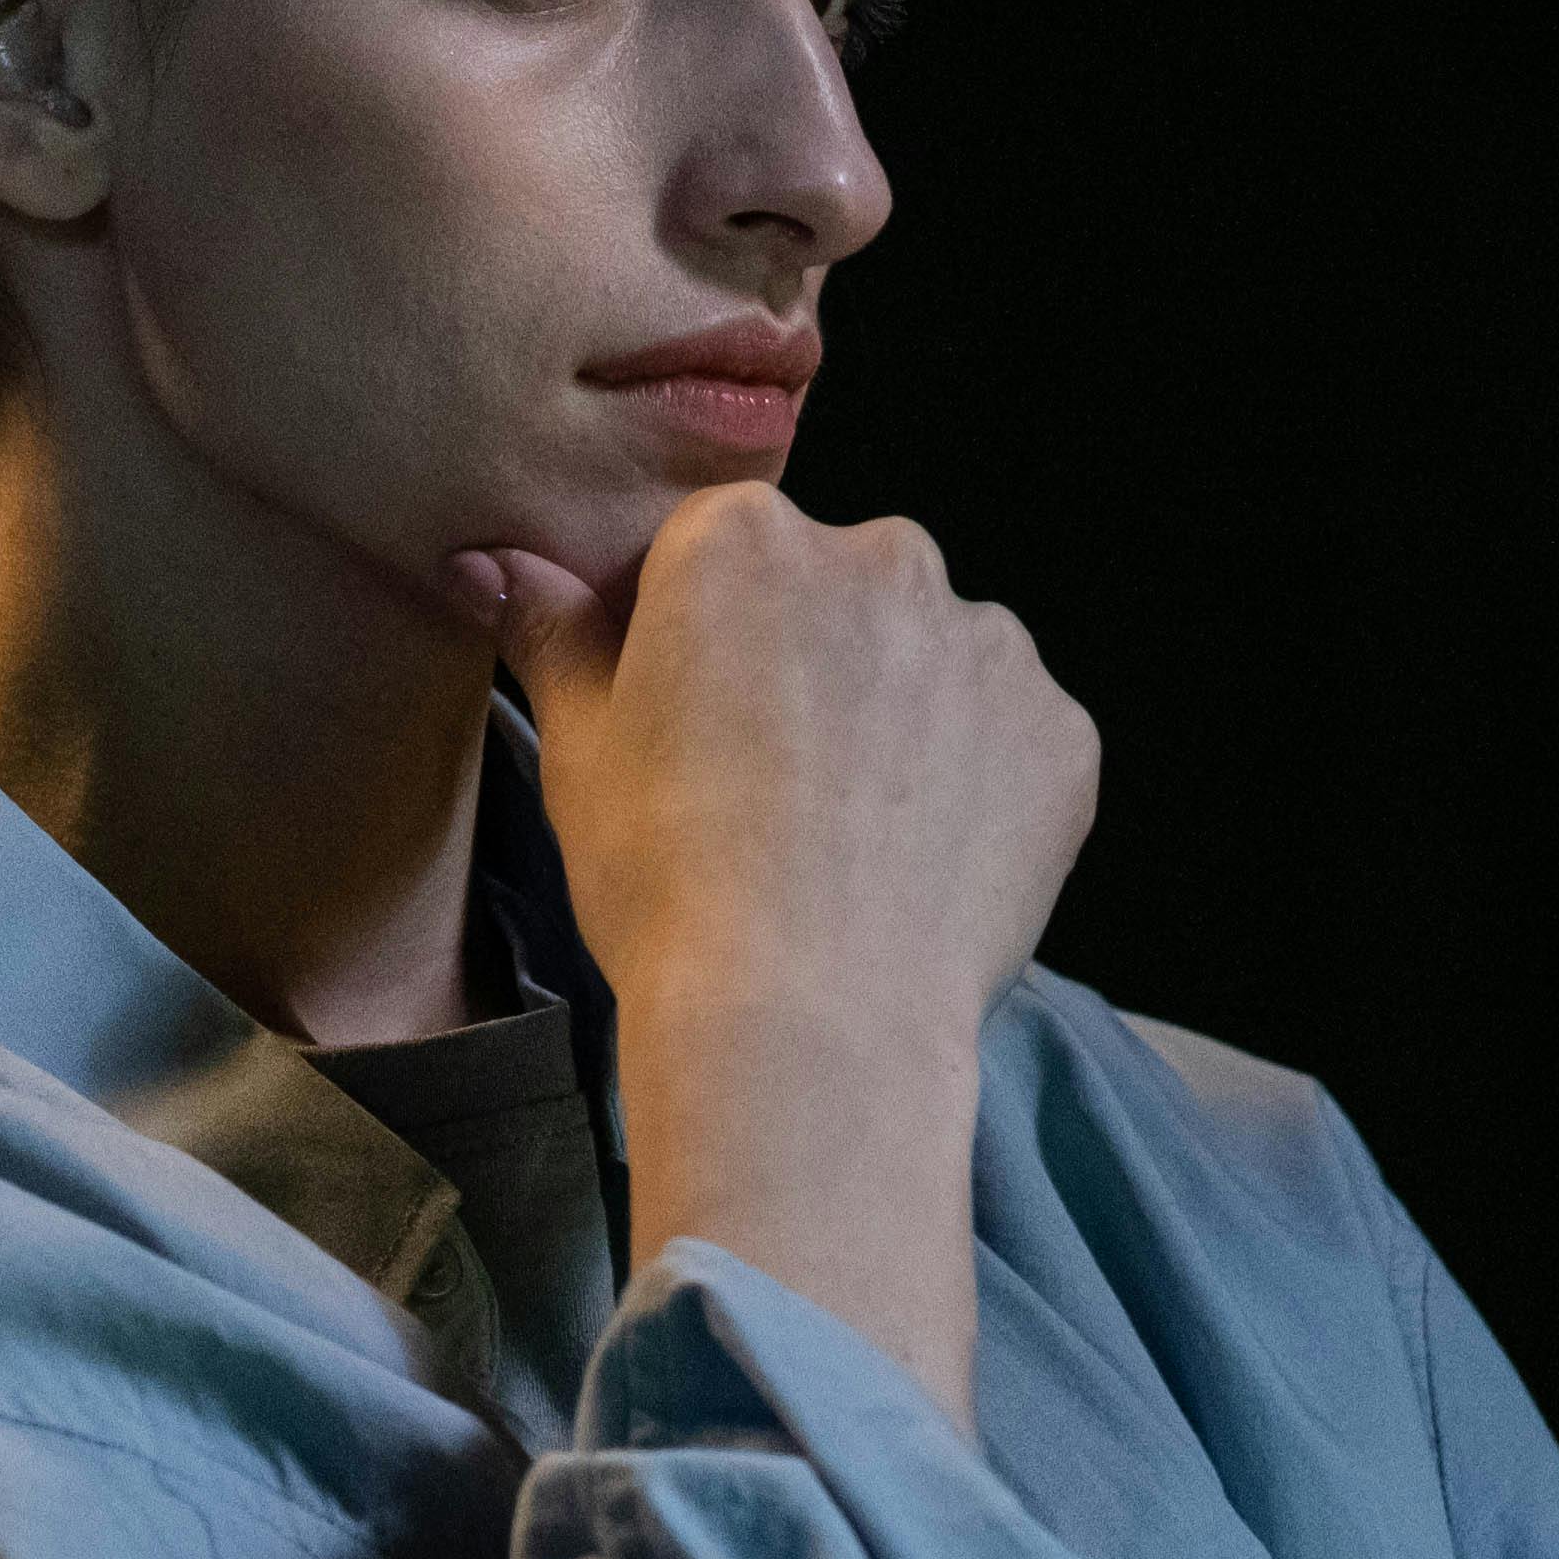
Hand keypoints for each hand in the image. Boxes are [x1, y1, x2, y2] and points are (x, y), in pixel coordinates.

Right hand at [459, 486, 1097, 1422]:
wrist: (809, 1019)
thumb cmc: (669, 880)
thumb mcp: (580, 753)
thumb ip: (552, 633)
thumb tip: (498, 560)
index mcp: (743, 539)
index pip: (709, 554)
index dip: (692, 642)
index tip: (685, 728)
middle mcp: (882, 557)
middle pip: (834, 595)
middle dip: (809, 665)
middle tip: (769, 792)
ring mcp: (986, 644)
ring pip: (931, 664)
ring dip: (901, 722)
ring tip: (851, 842)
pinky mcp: (1060, 732)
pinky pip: (1010, 741)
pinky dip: (978, 788)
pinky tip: (922, 868)